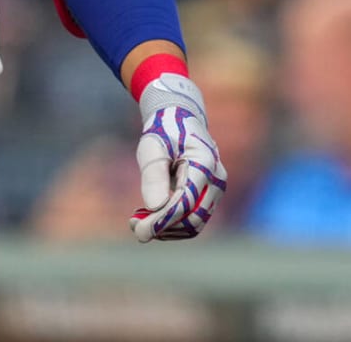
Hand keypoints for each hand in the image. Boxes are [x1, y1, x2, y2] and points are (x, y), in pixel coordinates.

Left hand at [129, 73, 225, 240]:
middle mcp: (217, 179)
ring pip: (194, 225)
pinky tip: (151, 218)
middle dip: (163, 228)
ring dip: (166, 230)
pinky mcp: (209, 197)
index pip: (186, 203)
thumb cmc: (164, 130)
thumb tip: (155, 207)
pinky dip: (172, 225)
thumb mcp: (153, 146)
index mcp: (205, 163)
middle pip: (193, 220)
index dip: (161, 220)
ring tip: (138, 221)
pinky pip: (193, 220)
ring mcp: (215, 189)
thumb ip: (154, 175)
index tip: (138, 228)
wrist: (180, 120)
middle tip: (134, 226)